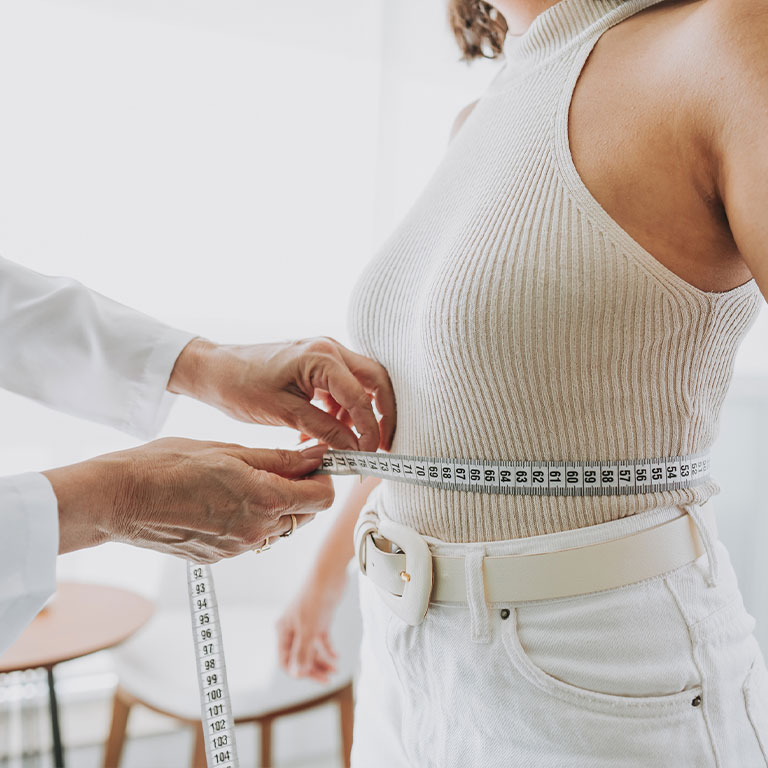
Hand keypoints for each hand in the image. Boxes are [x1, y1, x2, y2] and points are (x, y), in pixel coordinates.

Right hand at [45, 440, 332, 561]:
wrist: (120, 499)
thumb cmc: (168, 465)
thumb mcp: (231, 451)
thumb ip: (281, 458)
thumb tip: (317, 455)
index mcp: (264, 501)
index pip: (323, 498)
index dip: (325, 477)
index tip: (314, 461)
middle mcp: (257, 532)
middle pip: (305, 514)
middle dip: (303, 490)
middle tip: (282, 465)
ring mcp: (237, 549)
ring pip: (280, 528)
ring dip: (279, 506)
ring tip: (248, 480)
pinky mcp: (219, 557)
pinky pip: (253, 538)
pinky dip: (253, 519)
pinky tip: (226, 499)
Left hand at [167, 337, 394, 451]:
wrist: (215, 370)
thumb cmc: (241, 386)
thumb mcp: (284, 413)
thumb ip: (324, 429)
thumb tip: (354, 449)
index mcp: (322, 357)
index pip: (361, 397)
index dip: (370, 429)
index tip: (370, 456)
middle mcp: (330, 349)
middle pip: (376, 381)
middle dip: (383, 415)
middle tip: (383, 446)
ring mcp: (325, 354)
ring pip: (362, 384)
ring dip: (361, 414)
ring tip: (348, 444)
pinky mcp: (318, 363)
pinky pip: (343, 387)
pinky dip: (342, 410)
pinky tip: (327, 433)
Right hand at [276, 570, 346, 682]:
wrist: (329, 575)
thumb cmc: (314, 599)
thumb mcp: (308, 630)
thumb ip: (302, 653)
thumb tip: (297, 675)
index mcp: (284, 631)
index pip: (285, 659)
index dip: (297, 671)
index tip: (313, 678)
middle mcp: (293, 629)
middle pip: (300, 656)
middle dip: (312, 669)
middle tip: (327, 680)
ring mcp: (307, 624)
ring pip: (311, 649)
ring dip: (322, 661)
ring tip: (335, 670)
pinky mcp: (320, 620)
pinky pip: (322, 640)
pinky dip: (328, 649)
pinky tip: (336, 657)